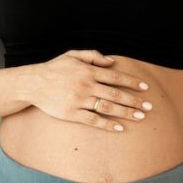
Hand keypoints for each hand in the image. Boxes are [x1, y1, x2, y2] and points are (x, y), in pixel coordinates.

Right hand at [23, 50, 152, 132]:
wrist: (33, 83)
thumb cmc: (55, 68)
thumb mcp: (73, 55)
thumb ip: (93, 56)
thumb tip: (113, 62)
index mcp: (88, 71)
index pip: (116, 77)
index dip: (132, 82)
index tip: (145, 88)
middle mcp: (85, 85)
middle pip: (116, 94)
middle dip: (134, 101)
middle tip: (149, 107)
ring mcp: (79, 100)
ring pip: (107, 108)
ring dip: (126, 113)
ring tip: (140, 117)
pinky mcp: (71, 113)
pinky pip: (93, 120)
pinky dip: (108, 124)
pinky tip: (119, 127)